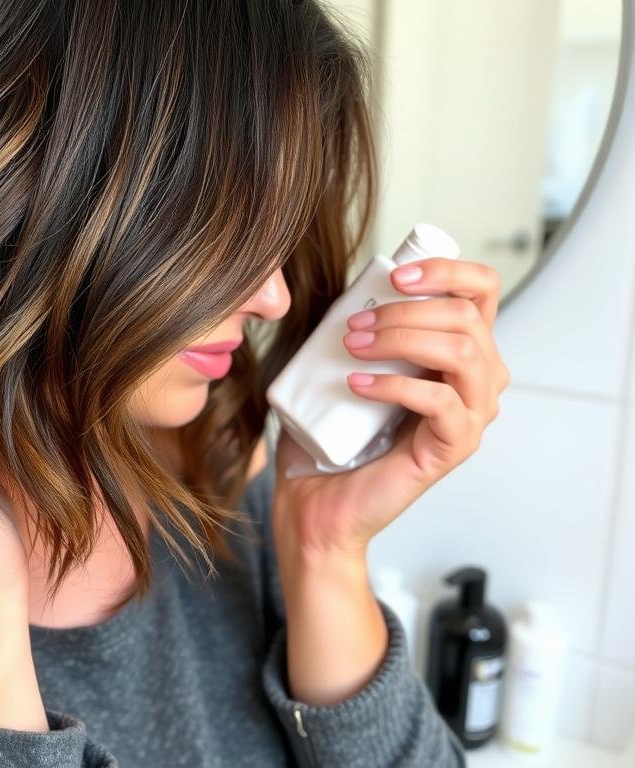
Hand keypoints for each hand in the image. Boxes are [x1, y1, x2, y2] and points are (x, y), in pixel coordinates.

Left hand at [273, 257, 509, 559]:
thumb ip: (357, 327)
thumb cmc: (331, 434)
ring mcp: (472, 415)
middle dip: (404, 310)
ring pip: (461, 352)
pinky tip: (358, 384)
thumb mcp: (346, 365)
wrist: (318, 500)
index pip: (481, 290)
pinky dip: (396, 384)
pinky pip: (441, 402)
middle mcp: (478, 380)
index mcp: (460, 351)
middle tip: (352, 327)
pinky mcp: (455, 446)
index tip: (396, 275)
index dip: (447, 271)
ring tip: (353, 348)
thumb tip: (344, 290)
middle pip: (466, 316)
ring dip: (401, 339)